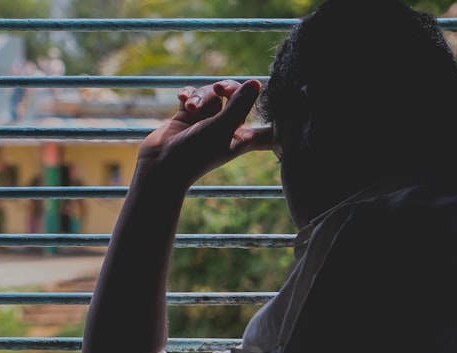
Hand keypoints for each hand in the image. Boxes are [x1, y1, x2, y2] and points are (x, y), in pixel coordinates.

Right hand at [137, 79, 272, 183]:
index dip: (281, 121)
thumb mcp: (222, 127)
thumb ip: (240, 103)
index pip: (268, 130)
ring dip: (202, 96)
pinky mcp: (187, 117)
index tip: (294, 108)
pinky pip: (193, 97)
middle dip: (228, 88)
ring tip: (190, 107)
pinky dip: (189, 95)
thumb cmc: (196, 152)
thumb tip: (256, 82)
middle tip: (219, 89)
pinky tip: (182, 99)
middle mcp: (226, 129)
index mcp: (242, 138)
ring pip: (212, 95)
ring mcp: (205, 122)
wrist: (161, 165)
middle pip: (238, 97)